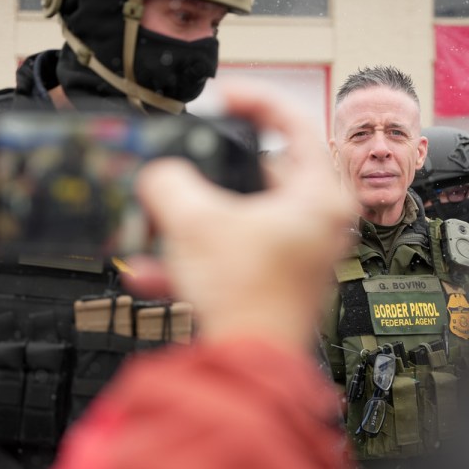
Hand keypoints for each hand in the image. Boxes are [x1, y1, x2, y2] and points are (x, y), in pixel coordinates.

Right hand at [123, 79, 353, 349]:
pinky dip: (196, 259)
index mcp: (318, 196)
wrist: (249, 369)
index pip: (295, 123)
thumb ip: (169, 183)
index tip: (223, 98)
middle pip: (262, 175)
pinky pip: (232, 254)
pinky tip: (150, 273)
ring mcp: (298, 251)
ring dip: (193, 224)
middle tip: (185, 168)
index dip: (255, 101)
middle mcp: (318, 222)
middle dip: (210, 177)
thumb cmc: (246, 299)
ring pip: (240, 218)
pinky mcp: (276, 278)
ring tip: (154, 226)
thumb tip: (159, 177)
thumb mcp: (194, 222)